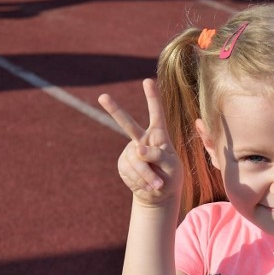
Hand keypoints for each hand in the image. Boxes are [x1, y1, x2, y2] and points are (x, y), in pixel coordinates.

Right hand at [98, 79, 182, 206]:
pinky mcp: (124, 164)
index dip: (152, 98)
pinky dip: (139, 181)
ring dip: (146, 175)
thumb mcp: (171, 166)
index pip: (156, 114)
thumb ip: (158, 156)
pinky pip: (129, 170)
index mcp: (159, 136)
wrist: (158, 193)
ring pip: (135, 159)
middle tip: (102, 97)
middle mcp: (142, 139)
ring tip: (157, 186)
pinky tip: (147, 186)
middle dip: (114, 111)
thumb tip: (138, 149)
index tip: (147, 81)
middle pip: (128, 124)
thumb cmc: (170, 176)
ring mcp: (131, 151)